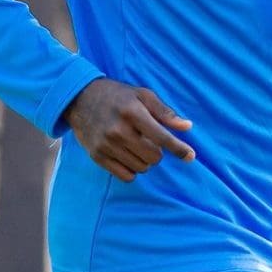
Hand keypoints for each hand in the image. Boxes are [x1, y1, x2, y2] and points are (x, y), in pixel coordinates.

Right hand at [62, 78, 195, 181]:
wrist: (80, 98)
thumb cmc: (117, 96)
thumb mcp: (142, 95)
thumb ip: (165, 112)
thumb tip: (187, 127)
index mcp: (132, 113)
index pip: (162, 137)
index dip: (179, 148)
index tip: (191, 156)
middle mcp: (118, 131)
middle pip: (153, 157)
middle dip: (158, 152)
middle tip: (150, 142)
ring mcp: (106, 145)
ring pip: (141, 168)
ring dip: (145, 161)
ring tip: (137, 146)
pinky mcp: (97, 156)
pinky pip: (125, 176)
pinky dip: (132, 170)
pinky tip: (129, 156)